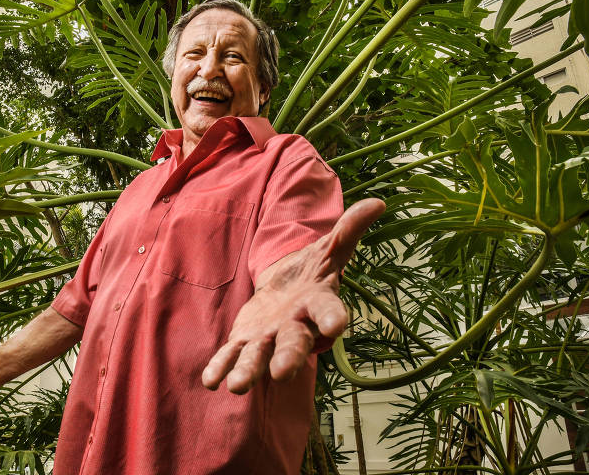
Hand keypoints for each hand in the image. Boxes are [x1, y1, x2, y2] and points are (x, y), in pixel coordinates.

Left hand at [202, 198, 384, 393]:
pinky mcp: (247, 340)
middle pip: (294, 343)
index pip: (328, 311)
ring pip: (260, 356)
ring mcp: (270, 338)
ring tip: (235, 386)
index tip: (337, 328)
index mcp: (319, 304)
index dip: (333, 319)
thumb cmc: (313, 271)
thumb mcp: (330, 248)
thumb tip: (378, 202)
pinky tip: (210, 381)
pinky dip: (221, 367)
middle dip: (289, 357)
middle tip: (282, 373)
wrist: (288, 288)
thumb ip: (348, 230)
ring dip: (248, 371)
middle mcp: (296, 327)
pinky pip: (233, 355)